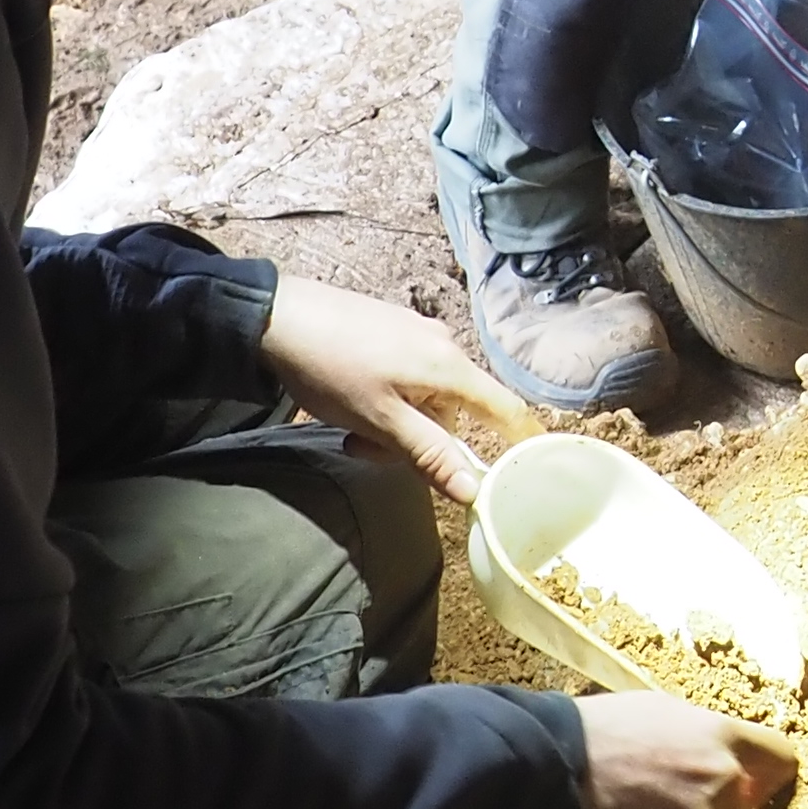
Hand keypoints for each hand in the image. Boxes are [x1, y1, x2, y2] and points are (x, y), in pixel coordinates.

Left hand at [255, 277, 521, 503]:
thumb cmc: (331, 370)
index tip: (529, 476)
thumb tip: (474, 491)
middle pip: (455, 413)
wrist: (277, 317)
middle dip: (421, 442)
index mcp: (450, 367)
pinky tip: (352, 402)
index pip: (507, 410)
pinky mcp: (394, 331)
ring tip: (352, 429)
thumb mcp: (380, 422)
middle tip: (371, 450)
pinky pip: (408, 380)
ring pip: (426, 400)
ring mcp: (418, 335)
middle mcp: (444, 346)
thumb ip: (430, 454)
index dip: (522, 444)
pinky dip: (387, 402)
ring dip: (397, 425)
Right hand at [573, 693, 802, 808]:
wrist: (550, 770)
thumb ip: (708, 737)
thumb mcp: (664, 710)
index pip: (781, 759)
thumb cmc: (602, 729)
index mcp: (722, 740)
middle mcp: (718, 787)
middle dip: (720, 805)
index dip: (769, 770)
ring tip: (641, 802)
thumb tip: (728, 758)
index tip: (760, 778)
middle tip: (678, 788)